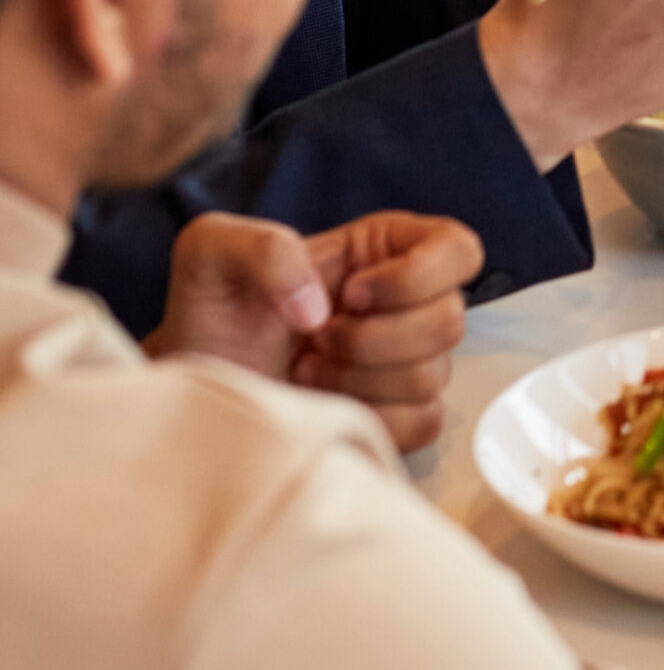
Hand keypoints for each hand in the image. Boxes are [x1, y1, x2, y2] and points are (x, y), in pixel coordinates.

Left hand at [145, 211, 484, 450]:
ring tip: (307, 370)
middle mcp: (407, 302)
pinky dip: (372, 416)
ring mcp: (409, 361)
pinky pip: (422, 421)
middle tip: (315, 339)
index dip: (417, 276)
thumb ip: (268, 248)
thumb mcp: (213, 250)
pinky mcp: (401, 413)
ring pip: (433, 374)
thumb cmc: (209, 313)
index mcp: (383, 250)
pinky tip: (328, 402)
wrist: (199, 381)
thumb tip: (320, 308)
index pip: (458, 248)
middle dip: (373, 338)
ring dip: (359, 378)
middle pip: (451, 319)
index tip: (354, 293)